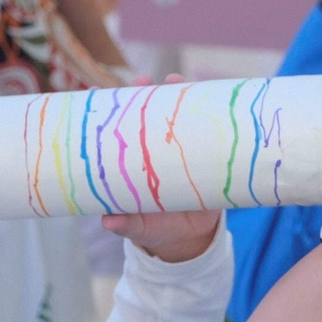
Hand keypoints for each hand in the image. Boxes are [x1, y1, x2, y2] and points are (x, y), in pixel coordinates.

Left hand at [102, 74, 220, 262]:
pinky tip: (213, 101)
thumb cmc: (155, 229)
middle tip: (148, 81)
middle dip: (148, 94)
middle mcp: (155, 150)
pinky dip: (210, 116)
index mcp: (135, 161)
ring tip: (176, 81)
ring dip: (179, 95)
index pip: (123, 128)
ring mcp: (180, 150)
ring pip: (179, 116)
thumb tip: (108, 221)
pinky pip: (207, 133)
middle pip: (151, 114)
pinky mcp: (204, 158)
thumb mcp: (139, 228)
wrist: (189, 239)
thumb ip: (125, 225)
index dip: (116, 108)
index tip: (108, 91)